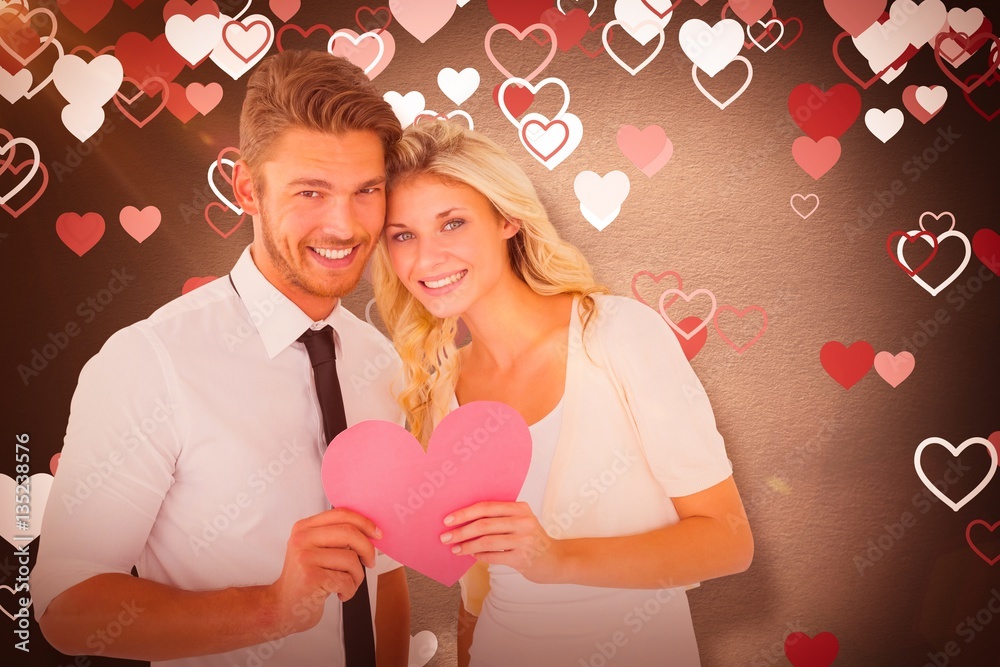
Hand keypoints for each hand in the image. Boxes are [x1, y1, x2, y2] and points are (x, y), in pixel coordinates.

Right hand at [268, 508, 380, 633]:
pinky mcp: (311, 577)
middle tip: (370, 562)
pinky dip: (349, 590)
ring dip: (357, 577)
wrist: (282, 607)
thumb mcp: (315, 550)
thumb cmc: (306, 579)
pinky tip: (340, 594)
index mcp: (304, 527)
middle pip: (349, 533)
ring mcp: (305, 558)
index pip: (341, 514)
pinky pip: (346, 580)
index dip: (364, 522)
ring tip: (347, 584)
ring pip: (351, 559)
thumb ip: (335, 537)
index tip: (377, 534)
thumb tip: (370, 531)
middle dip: (367, 549)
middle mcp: (302, 539)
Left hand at [440, 501, 563, 583]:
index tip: (448, 519)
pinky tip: (472, 556)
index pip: (486, 507)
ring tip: (455, 549)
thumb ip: (498, 518)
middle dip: (461, 531)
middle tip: (445, 537)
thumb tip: (464, 521)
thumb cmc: (531, 539)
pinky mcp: (522, 558)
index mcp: (520, 508)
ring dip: (467, 546)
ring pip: (486, 541)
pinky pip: (493, 556)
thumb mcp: (520, 522)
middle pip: (484, 524)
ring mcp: (524, 540)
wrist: (555, 560)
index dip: (464, 513)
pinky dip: (480, 556)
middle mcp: (523, 521)